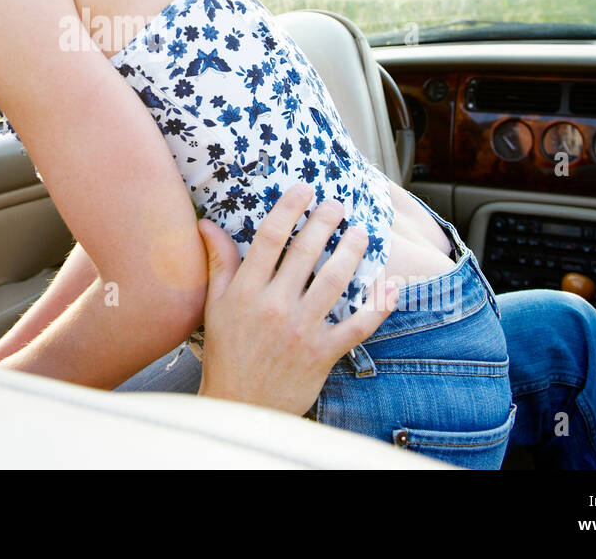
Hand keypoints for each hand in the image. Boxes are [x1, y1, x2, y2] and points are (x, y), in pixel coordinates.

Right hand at [195, 183, 397, 415]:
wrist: (240, 406)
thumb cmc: (226, 353)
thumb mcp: (215, 305)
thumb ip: (218, 262)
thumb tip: (205, 224)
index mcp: (246, 292)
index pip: (269, 238)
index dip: (289, 209)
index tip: (304, 189)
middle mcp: (274, 306)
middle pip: (305, 253)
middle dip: (325, 222)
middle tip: (338, 204)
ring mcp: (301, 330)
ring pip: (334, 281)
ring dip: (352, 253)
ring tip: (361, 234)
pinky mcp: (323, 353)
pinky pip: (357, 326)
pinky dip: (378, 307)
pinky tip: (389, 286)